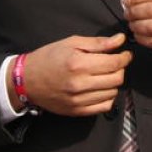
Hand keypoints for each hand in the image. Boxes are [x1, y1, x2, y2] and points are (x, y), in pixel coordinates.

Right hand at [5, 33, 131, 116]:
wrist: (26, 80)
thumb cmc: (49, 57)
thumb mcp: (72, 43)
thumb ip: (98, 42)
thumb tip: (120, 40)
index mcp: (79, 64)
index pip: (115, 63)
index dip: (125, 57)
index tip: (125, 54)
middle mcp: (79, 84)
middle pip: (117, 79)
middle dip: (120, 69)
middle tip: (114, 63)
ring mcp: (78, 100)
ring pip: (112, 93)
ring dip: (113, 83)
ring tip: (104, 75)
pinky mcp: (76, 111)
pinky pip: (103, 107)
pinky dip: (107, 97)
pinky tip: (100, 88)